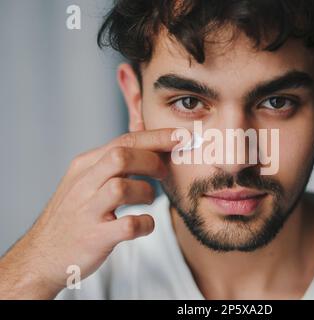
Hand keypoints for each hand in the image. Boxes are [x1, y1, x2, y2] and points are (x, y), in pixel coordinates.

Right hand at [0, 128, 177, 298]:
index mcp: (84, 166)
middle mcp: (83, 185)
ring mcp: (87, 211)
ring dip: (146, 192)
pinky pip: (128, 225)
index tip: (179, 136)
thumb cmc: (75, 214)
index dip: (156, 137)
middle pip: (121, 156)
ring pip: (121, 187)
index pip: (124, 141)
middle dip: (151, 159)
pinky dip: (145, 223)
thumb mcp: (86, 181)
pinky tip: (144, 224)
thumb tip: (151, 144)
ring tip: (148, 199)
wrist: (42, 255)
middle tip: (164, 172)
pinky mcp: (94, 237)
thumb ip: (113, 163)